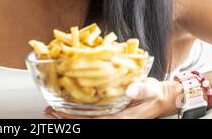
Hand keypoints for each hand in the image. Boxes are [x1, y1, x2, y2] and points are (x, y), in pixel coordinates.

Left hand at [44, 78, 181, 118]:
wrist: (163, 97)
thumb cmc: (156, 94)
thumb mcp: (151, 90)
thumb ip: (142, 89)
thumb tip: (131, 89)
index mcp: (122, 117)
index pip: (94, 121)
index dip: (75, 119)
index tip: (59, 112)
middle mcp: (114, 119)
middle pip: (86, 122)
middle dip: (66, 119)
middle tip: (48, 112)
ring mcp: (111, 115)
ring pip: (86, 119)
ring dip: (69, 116)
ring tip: (51, 110)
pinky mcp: (110, 110)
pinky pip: (91, 113)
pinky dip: (78, 110)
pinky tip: (68, 105)